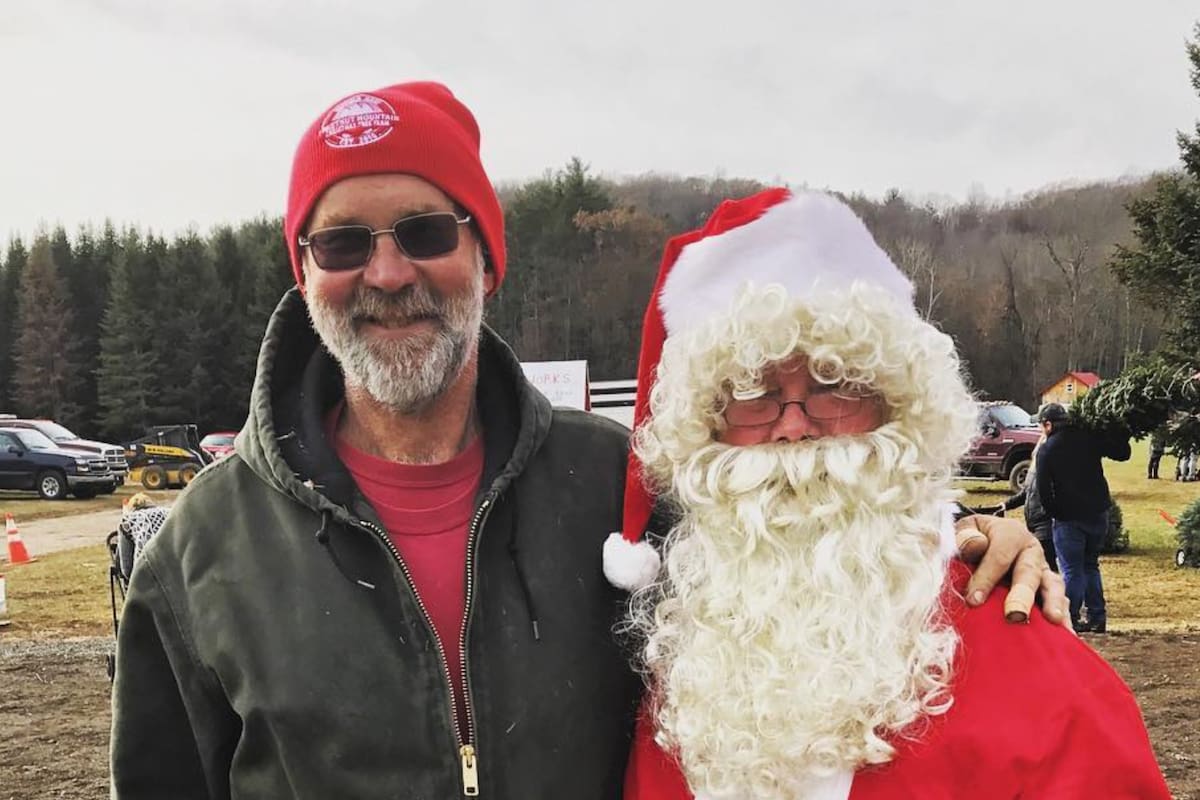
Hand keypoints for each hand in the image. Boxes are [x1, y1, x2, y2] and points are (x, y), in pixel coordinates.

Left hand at [954, 515, 1068, 627]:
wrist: (982, 539)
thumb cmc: (971, 538)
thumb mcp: (963, 529)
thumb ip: (965, 536)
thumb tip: (975, 544)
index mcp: (1010, 534)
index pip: (1000, 556)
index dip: (986, 577)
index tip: (973, 600)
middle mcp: (1031, 551)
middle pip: (1029, 572)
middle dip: (1022, 595)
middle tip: (1014, 615)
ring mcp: (1042, 570)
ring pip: (1053, 585)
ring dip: (1053, 604)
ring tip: (1053, 621)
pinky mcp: (1048, 589)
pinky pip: (1060, 602)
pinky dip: (1063, 617)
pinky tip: (1064, 634)